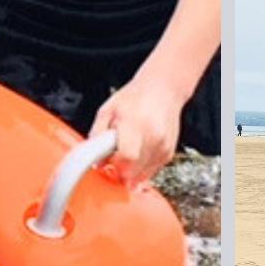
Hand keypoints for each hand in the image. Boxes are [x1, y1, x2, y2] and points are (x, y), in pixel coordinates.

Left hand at [90, 74, 186, 188]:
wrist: (163, 89)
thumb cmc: (134, 98)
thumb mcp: (107, 110)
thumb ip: (97, 135)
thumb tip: (96, 160)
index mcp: (135, 124)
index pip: (127, 157)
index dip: (114, 165)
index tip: (107, 161)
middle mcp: (153, 137)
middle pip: (134, 171)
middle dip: (119, 170)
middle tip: (113, 157)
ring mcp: (163, 147)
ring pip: (142, 176)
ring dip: (130, 170)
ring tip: (127, 149)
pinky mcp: (168, 154)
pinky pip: (150, 171)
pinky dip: (141, 167)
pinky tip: (137, 151)